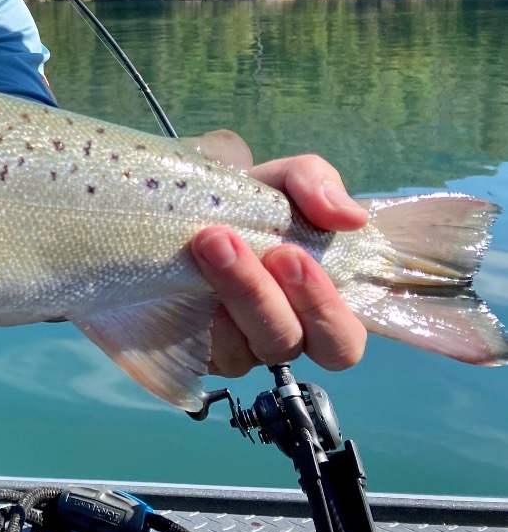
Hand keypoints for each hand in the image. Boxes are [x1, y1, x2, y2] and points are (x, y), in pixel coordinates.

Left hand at [190, 154, 368, 377]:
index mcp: (317, 303)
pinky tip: (187, 275)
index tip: (294, 254)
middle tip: (267, 249)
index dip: (329, 311)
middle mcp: (283, 333)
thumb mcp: (281, 180)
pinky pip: (206, 347)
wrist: (179, 210)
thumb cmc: (245, 204)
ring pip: (247, 346)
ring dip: (236, 291)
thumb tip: (352, 217)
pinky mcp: (198, 351)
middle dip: (280, 297)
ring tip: (211, 240)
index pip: (344, 341)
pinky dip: (201, 310)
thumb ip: (317, 184)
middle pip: (294, 345)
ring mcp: (239, 348)